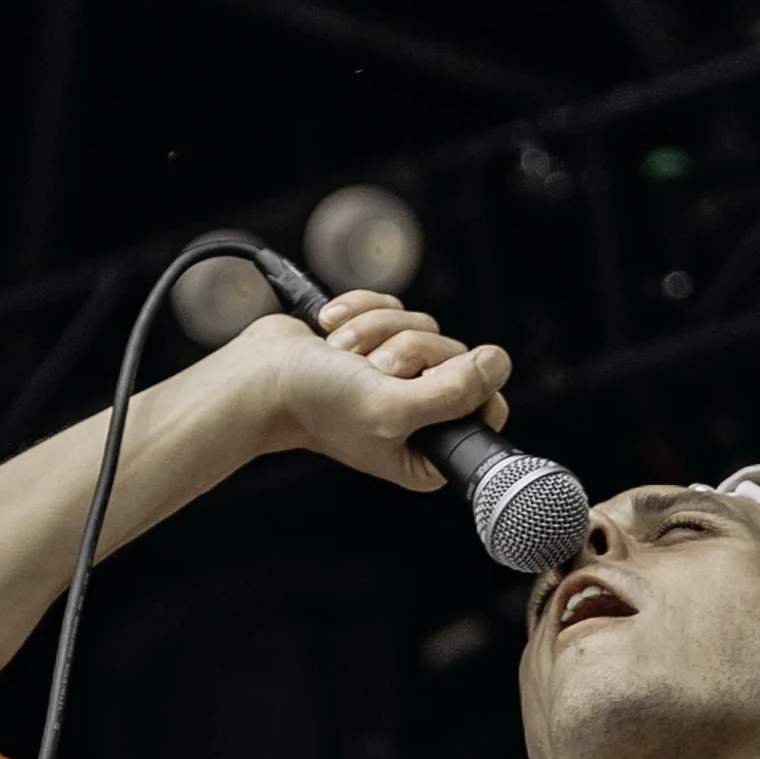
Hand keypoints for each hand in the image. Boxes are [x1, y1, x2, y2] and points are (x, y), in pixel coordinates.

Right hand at [222, 291, 511, 491]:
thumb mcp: (392, 406)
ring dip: (378, 334)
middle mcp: (419, 414)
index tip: (429, 382)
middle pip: (458, 360)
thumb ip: (452, 392)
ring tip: (345, 358)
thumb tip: (498, 363)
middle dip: (409, 353)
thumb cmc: (317, 402)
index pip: (488, 409)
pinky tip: (334, 335)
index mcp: (427, 450)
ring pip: (424, 328)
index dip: (467, 386)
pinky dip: (363, 313)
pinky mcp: (378, 341)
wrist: (261, 376)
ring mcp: (398, 376)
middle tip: (372, 372)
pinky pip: (397, 308)